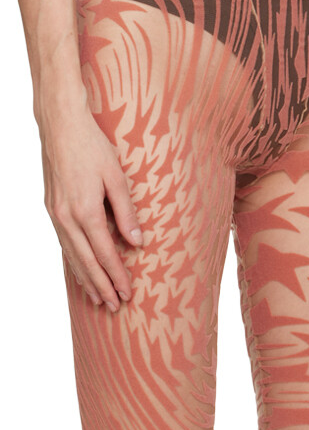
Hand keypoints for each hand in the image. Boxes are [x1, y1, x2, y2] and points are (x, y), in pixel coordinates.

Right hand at [40, 86, 141, 311]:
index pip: (105, 254)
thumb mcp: (116, 176)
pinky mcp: (51, 208)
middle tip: (114, 306)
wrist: (60, 124)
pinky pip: (64, 243)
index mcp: (86, 210)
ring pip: (72, 256)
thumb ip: (126, 211)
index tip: (128, 293)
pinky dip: (74, 261)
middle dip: (102, 286)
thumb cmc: (92, 145)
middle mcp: (67, 217)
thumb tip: (136, 242)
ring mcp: (56, 214)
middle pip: (87, 262)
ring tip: (98, 297)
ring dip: (86, 279)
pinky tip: (80, 271)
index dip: (117, 276)